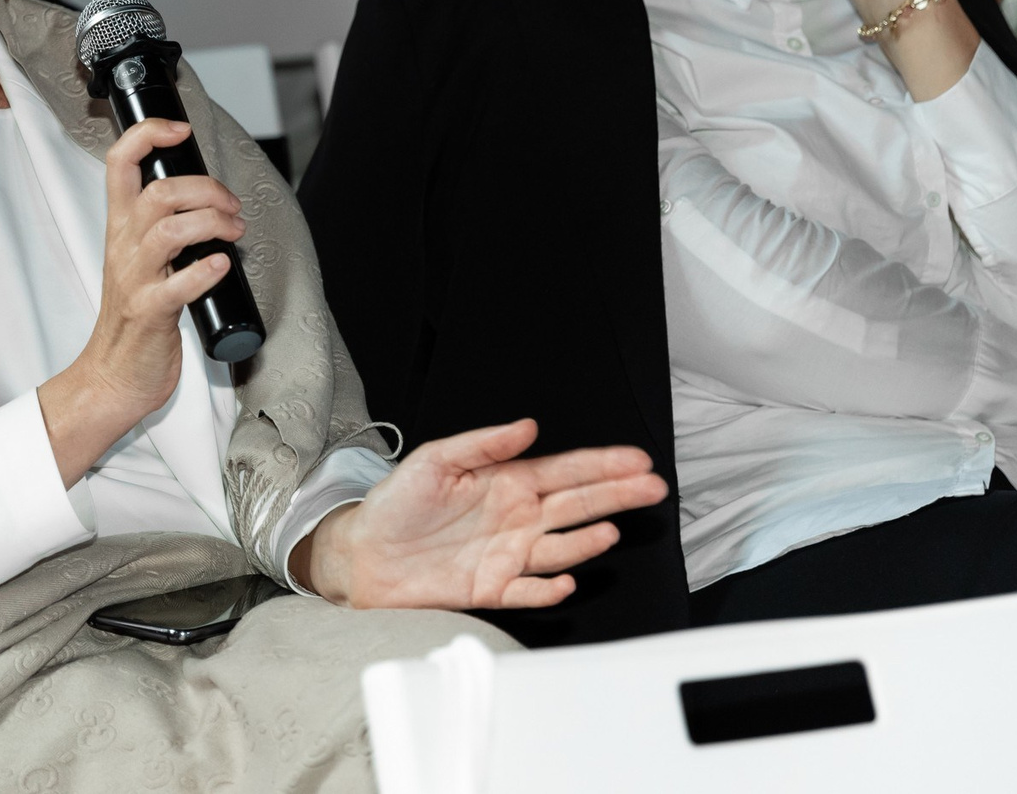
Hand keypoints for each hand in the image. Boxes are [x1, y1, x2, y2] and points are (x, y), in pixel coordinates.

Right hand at [38, 118, 243, 485]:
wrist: (113, 375)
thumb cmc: (134, 317)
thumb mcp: (140, 259)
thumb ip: (163, 227)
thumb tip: (209, 199)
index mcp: (120, 228)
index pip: (119, 163)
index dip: (147, 135)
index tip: (179, 130)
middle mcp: (124, 246)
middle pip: (157, 192)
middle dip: (204, 188)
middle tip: (233, 206)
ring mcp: (135, 279)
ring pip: (167, 229)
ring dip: (211, 221)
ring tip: (235, 230)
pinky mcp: (150, 313)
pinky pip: (177, 285)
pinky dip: (206, 270)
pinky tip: (223, 265)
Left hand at [294, 419, 665, 610]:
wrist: (363, 553)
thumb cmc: (397, 502)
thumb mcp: (435, 459)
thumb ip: (482, 443)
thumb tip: (526, 426)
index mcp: (506, 482)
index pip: (565, 471)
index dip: (602, 465)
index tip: (637, 459)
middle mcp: (515, 518)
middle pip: (576, 506)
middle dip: (616, 496)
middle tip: (652, 488)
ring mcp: (508, 555)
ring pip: (561, 548)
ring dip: (587, 541)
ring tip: (609, 528)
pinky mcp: (492, 589)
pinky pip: (530, 590)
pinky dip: (549, 587)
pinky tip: (566, 579)